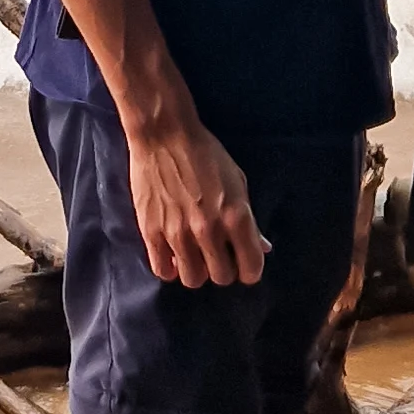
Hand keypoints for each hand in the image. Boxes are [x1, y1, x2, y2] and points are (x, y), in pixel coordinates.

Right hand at [125, 119, 267, 287]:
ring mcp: (178, 233)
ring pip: (193, 279)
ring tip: (194, 254)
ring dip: (196, 270)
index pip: (251, 269)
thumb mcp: (237, 182)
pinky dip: (170, 268)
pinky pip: (162, 270)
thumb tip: (262, 247)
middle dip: (223, 269)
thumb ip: (249, 220)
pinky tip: (173, 255)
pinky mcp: (151, 232)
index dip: (250, 270)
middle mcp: (209, 230)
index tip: (243, 263)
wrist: (164, 134)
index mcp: (236, 216)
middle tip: (217, 255)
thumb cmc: (205, 153)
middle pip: (222, 278)